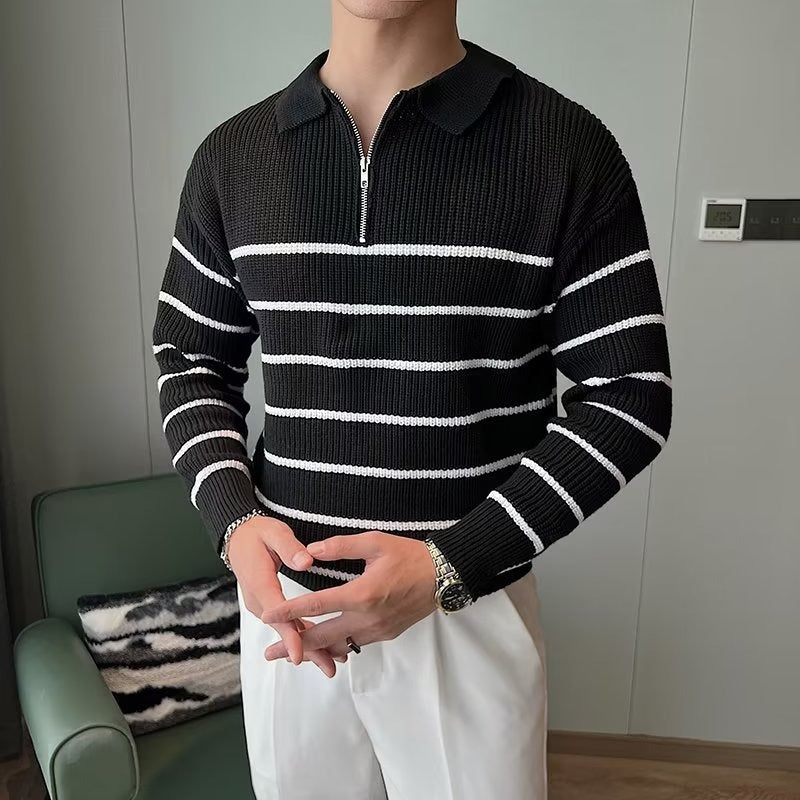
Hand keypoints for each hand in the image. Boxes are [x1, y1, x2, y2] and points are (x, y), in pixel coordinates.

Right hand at [228, 515, 346, 676]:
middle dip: (306, 649)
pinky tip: (320, 647)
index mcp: (260, 582)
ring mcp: (263, 605)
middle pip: (283, 629)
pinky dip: (302, 637)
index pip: (277, 612)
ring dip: (307, 646)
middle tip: (329, 666)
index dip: (290, 633)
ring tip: (332, 662)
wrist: (239, 536)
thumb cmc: (258, 533)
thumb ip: (289, 547)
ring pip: (286, 630)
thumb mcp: (274, 532)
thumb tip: (306, 562)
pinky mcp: (269, 605)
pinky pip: (286, 624)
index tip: (300, 652)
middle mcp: (259, 599)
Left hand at [259, 531, 437, 660]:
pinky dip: (336, 647)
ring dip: (314, 650)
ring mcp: (378, 631)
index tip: (266, 616)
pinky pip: (355, 645)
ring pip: (338, 646)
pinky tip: (325, 645)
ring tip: (291, 653)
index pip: (316, 606)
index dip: (288, 611)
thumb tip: (310, 550)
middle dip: (293, 646)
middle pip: (322, 638)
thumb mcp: (375, 542)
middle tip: (268, 653)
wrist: (443, 576)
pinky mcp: (386, 635)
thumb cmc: (409, 556)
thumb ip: (340, 546)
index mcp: (361, 594)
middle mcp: (367, 619)